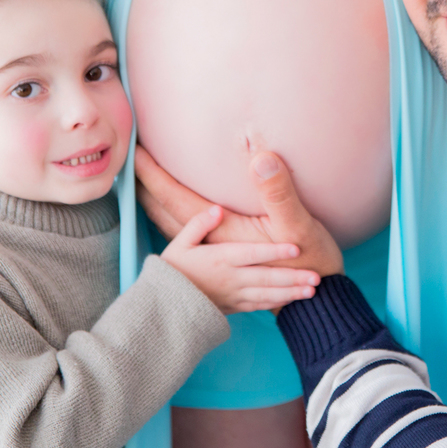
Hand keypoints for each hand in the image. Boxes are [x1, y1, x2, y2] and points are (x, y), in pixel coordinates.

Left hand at [135, 145, 343, 277]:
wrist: (318, 296)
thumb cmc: (311, 258)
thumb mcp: (299, 222)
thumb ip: (278, 191)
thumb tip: (260, 158)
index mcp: (225, 230)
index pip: (178, 197)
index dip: (155, 175)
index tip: (137, 151)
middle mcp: (214, 243)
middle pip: (167, 213)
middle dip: (146, 188)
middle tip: (127, 163)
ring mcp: (219, 254)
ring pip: (175, 228)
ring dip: (154, 207)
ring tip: (139, 187)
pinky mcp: (226, 260)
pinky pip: (189, 241)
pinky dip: (173, 225)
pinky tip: (169, 218)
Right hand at [160, 206, 319, 313]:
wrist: (164, 307)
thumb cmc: (172, 271)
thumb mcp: (179, 244)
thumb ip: (198, 225)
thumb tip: (217, 209)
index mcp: (219, 260)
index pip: (252, 254)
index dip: (274, 251)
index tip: (296, 248)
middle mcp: (230, 279)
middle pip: (266, 278)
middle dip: (293, 277)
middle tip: (317, 276)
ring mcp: (233, 296)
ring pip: (268, 295)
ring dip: (292, 292)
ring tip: (314, 289)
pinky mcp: (234, 307)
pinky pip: (260, 306)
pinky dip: (278, 303)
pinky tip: (295, 298)